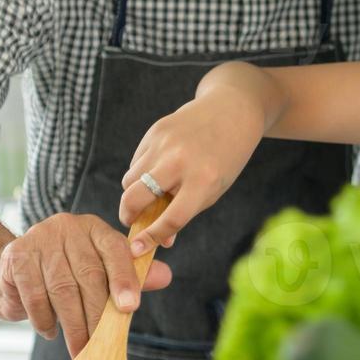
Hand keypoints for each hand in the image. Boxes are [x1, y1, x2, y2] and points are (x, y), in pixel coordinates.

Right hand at [0, 212, 172, 358]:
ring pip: (63, 288)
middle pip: (89, 274)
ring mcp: (40, 239)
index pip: (114, 249)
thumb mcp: (96, 271)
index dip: (124, 279)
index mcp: (94, 228)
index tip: (130, 307)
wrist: (9, 272)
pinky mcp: (17, 256)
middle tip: (102, 343)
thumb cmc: (61, 274)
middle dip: (98, 313)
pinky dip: (45, 319)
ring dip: (73, 324)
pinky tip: (51, 332)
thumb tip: (164, 276)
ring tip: (79, 347)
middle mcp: (68, 227)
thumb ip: (128, 275)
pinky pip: (35, 295)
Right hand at [117, 82, 267, 255]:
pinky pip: (136, 162)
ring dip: (134, 193)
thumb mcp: (214, 189)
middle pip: (136, 197)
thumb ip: (185, 212)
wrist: (231, 111)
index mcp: (202, 180)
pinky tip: (157, 169)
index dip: (151, 237)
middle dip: (127, 215)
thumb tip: (160, 240)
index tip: (137, 248)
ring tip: (151, 192)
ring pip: (130, 180)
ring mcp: (164, 143)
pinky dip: (140, 173)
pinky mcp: (155, 131)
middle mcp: (180, 161)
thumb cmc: (225, 158)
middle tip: (131, 221)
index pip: (171, 218)